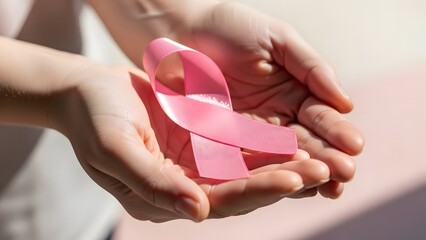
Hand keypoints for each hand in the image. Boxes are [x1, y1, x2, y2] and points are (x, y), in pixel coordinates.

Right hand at [51, 63, 329, 222]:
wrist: (86, 88)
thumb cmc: (93, 119)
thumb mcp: (115, 150)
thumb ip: (153, 184)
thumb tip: (195, 213)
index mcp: (161, 198)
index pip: (217, 202)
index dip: (254, 191)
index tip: (291, 180)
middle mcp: (184, 187)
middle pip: (241, 190)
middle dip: (282, 181)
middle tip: (323, 172)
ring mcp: (194, 164)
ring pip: (247, 169)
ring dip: (284, 164)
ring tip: (322, 159)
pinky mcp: (200, 141)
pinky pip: (240, 145)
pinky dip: (268, 144)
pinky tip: (297, 137)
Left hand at [173, 2, 363, 197]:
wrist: (181, 30)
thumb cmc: (230, 28)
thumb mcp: (277, 40)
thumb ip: (311, 68)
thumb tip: (346, 103)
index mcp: (294, 94)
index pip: (321, 118)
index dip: (337, 132)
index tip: (354, 146)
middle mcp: (276, 120)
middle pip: (306, 144)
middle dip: (327, 159)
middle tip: (345, 173)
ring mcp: (250, 136)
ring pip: (281, 159)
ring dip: (303, 174)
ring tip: (325, 186)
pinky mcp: (221, 146)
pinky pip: (245, 163)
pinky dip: (265, 175)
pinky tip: (285, 186)